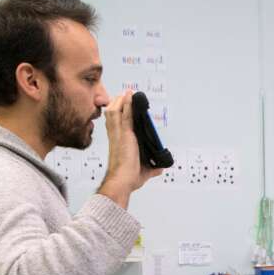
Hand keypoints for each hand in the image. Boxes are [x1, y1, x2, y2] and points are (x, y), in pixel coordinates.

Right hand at [97, 90, 162, 207]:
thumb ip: (152, 168)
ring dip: (121, 101)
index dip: (118, 114)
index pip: (116, 124)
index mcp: (118, 143)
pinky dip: (127, 104)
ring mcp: (118, 134)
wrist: (122, 181)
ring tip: (128, 93)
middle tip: (125, 95)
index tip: (123, 106)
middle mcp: (116, 136)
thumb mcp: (144, 171)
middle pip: (113, 114)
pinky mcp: (125, 134)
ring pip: (115, 111)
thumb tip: (160, 168)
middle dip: (118, 103)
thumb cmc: (128, 178)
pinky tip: (130, 96)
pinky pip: (125, 115)